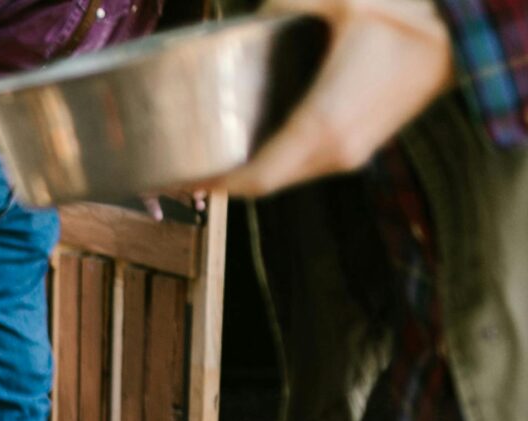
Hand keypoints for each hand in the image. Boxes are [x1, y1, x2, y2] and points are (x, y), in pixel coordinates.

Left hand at [193, 0, 455, 197]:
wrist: (463, 38)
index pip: (255, 178)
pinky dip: (272, 160)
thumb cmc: (406, 19)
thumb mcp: (341, 1)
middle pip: (263, 184)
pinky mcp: (359, 146)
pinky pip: (304, 165)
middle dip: (221, 180)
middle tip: (180, 167)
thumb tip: (253, 9)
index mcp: (321, 127)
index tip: (176, 178)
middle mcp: (334, 151)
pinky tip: (250, 142)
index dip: (212, 185)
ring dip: (247, 172)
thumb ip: (287, 4)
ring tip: (207, 156)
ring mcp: (349, 153)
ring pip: (284, 177)